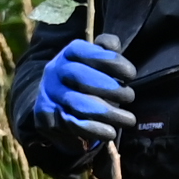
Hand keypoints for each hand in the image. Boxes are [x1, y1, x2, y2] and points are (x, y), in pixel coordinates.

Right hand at [14, 35, 135, 154]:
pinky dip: (94, 129)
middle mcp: (55, 71)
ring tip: (128, 120)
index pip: (88, 52)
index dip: (112, 62)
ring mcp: (49, 94)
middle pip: (80, 76)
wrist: (55, 102)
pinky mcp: (47, 117)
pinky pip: (72, 123)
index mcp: (69, 53)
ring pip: (77, 103)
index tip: (131, 75)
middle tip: (130, 97)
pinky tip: (110, 132)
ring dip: (107, 113)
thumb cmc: (88, 78)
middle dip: (110, 88)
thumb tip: (112, 46)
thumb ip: (107, 50)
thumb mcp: (97, 61)